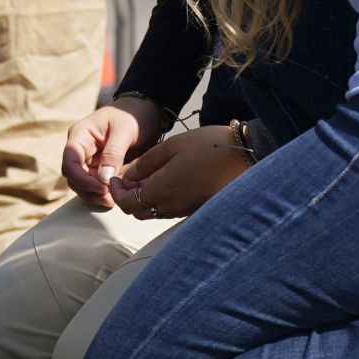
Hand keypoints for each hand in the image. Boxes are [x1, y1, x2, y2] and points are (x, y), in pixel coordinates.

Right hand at [62, 99, 166, 207]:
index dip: (81, 178)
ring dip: (95, 195)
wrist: (148, 111)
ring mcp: (91, 159)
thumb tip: (103, 178)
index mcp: (81, 135)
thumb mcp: (125, 130)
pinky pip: (97, 184)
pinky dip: (104, 193)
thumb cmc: (134, 114)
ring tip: (113, 200)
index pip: (70, 161)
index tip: (100, 187)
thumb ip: (113, 153)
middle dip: (88, 190)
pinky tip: (116, 196)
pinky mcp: (102, 167)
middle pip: (74, 177)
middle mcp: (81, 148)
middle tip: (109, 198)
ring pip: (83, 184)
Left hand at [107, 127, 249, 219]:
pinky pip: (169, 211)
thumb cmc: (209, 146)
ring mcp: (186, 210)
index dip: (116, 192)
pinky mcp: (197, 209)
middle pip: (138, 212)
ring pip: (154, 213)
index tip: (114, 178)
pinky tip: (163, 183)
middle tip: (125, 179)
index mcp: (162, 190)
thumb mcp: (172, 146)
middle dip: (127, 197)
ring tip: (143, 178)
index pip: (128, 203)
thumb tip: (131, 175)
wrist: (244, 155)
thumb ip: (147, 162)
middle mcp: (172, 206)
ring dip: (143, 200)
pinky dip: (159, 201)